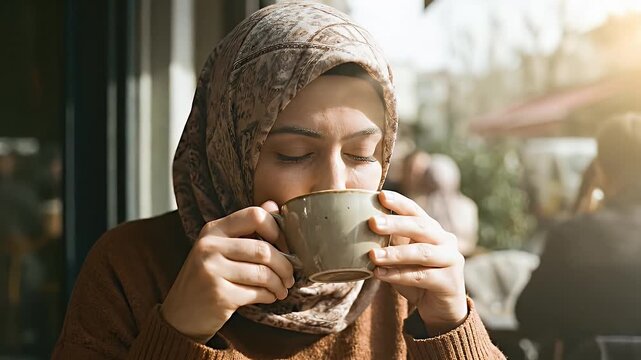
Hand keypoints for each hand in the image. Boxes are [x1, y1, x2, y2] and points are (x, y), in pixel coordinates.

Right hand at [161, 201, 294, 342]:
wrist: (180, 314)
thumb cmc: (207, 277)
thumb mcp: (220, 247)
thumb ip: (246, 227)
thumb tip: (273, 204)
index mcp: (213, 230)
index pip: (255, 216)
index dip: (277, 229)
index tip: (285, 246)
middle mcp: (209, 247)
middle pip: (263, 249)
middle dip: (285, 265)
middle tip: (290, 276)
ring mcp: (212, 271)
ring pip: (263, 273)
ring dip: (279, 283)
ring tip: (282, 289)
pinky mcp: (219, 295)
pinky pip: (257, 293)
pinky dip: (269, 296)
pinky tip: (269, 297)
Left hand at [368, 191, 466, 334]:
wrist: (442, 308)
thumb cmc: (418, 277)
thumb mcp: (403, 258)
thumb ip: (391, 244)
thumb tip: (359, 231)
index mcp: (433, 230)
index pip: (416, 211)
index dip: (400, 203)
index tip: (381, 195)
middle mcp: (446, 241)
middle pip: (421, 227)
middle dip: (396, 224)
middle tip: (372, 222)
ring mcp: (451, 260)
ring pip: (421, 252)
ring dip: (394, 253)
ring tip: (372, 255)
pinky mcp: (449, 282)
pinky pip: (420, 276)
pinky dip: (398, 275)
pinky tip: (379, 274)